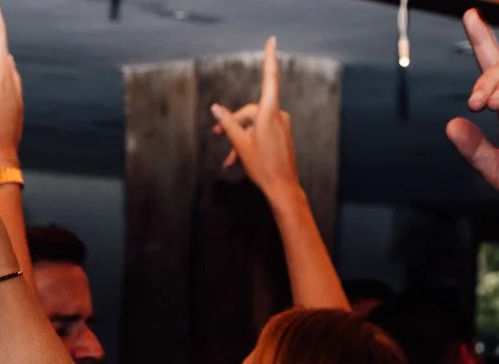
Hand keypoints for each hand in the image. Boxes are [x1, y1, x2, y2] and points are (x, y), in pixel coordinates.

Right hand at [212, 37, 304, 204]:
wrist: (283, 188)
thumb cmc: (263, 167)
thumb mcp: (240, 144)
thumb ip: (228, 123)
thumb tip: (216, 108)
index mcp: (269, 113)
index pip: (269, 78)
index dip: (269, 58)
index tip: (271, 40)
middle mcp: (278, 115)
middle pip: (251, 110)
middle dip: (234, 122)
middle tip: (217, 134)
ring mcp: (281, 126)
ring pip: (255, 125)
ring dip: (240, 138)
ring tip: (228, 158)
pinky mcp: (282, 135)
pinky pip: (262, 133)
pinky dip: (249, 143)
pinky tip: (237, 161)